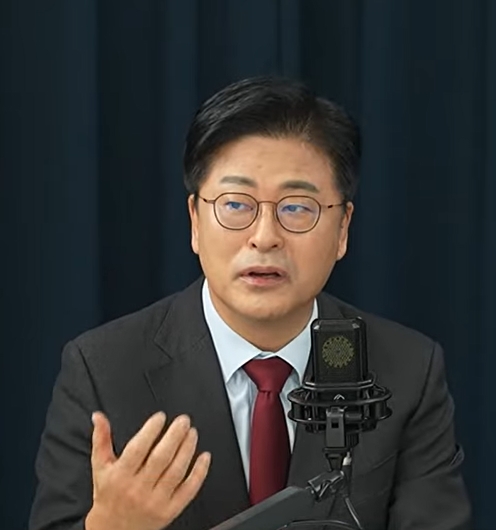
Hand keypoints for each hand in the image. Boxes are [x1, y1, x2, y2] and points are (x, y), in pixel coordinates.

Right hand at [85, 411, 210, 529]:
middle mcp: (138, 489)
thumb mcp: (100, 466)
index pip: (137, 449)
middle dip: (174, 436)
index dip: (150, 430)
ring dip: (187, 449)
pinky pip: (188, 490)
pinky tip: (204, 457)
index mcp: (120, 476)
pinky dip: (199, 472)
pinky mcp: (169, 511)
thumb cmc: (108, 494)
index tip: (160, 417)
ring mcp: (155, 501)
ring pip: (176, 472)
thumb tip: (98, 416)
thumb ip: (101, 439)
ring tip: (192, 432)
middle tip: (183, 420)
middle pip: (160, 458)